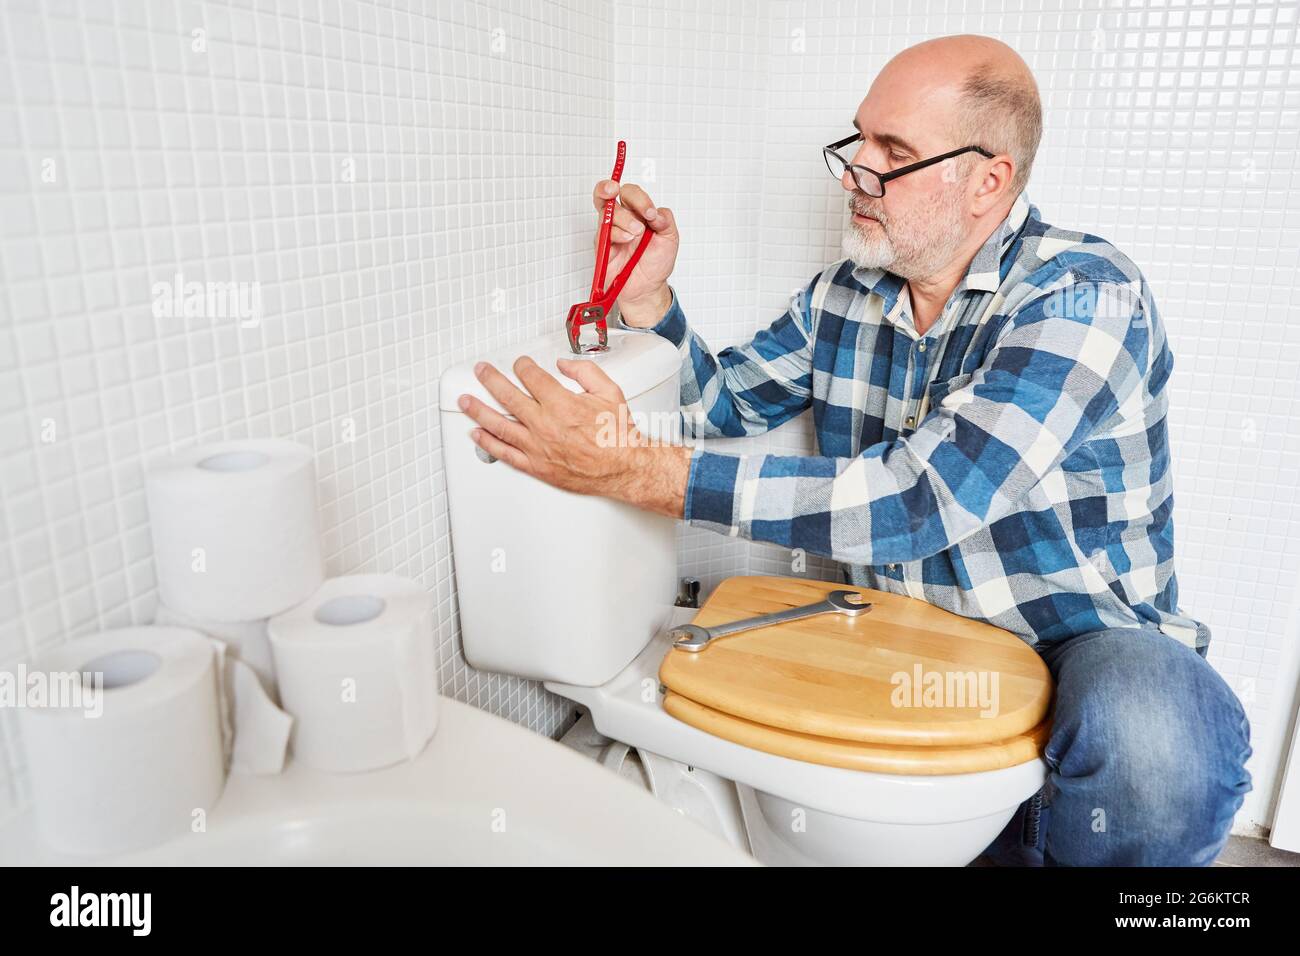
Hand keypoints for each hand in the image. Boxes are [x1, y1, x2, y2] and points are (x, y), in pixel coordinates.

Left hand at [456, 356, 689, 517]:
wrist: (624, 467)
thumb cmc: (618, 434)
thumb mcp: (609, 391)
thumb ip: (584, 372)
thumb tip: (564, 365)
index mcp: (561, 403)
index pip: (531, 377)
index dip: (521, 365)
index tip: (519, 363)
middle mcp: (544, 424)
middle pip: (507, 396)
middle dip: (490, 379)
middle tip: (481, 371)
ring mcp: (537, 446)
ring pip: (499, 424)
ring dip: (478, 410)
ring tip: (465, 401)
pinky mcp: (537, 466)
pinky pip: (505, 453)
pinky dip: (488, 443)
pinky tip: (477, 435)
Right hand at [591, 179, 678, 326]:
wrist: (647, 288)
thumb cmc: (656, 263)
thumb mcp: (670, 238)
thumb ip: (666, 219)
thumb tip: (655, 211)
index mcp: (638, 213)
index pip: (631, 193)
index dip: (640, 199)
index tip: (650, 213)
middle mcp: (622, 219)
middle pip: (609, 193)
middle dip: (609, 188)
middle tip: (615, 190)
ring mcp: (611, 231)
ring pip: (606, 211)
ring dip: (623, 218)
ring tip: (636, 233)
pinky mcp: (602, 246)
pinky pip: (603, 232)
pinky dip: (616, 233)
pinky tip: (627, 240)